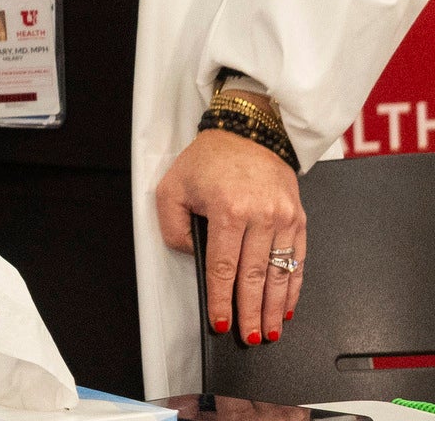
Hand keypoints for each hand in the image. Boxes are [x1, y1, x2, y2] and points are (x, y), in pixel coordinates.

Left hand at [155, 127, 307, 343]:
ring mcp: (284, 218)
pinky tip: (287, 306)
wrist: (250, 133)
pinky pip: (297, 260)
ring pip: (279, 273)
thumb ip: (173, 225)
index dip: (222, 298)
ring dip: (274, 307)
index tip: (221, 322)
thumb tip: (192, 256)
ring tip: (269, 332)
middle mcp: (260, 216)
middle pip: (254, 276)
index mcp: (228, 210)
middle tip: (249, 338)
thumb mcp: (172, 186)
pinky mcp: (298, 219)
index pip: (224, 266)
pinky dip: (293, 287)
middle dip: (251, 312)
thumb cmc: (209, 159)